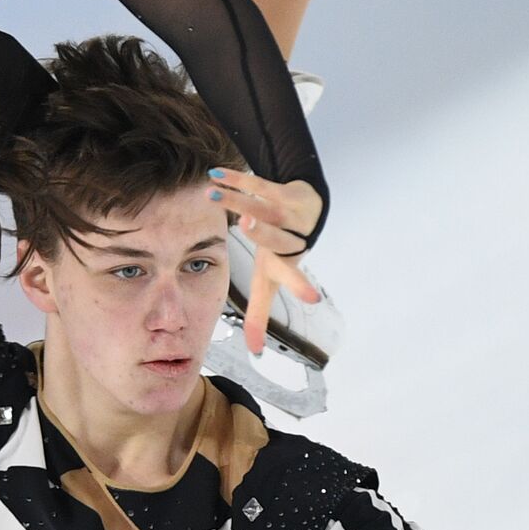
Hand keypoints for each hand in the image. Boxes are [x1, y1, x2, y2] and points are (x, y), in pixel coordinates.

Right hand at [206, 167, 322, 354]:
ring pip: (264, 206)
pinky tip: (214, 176)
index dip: (298, 287)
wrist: (305, 205)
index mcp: (284, 263)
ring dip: (239, 200)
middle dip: (265, 232)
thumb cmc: (280, 251)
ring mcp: (286, 214)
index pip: (290, 278)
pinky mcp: (281, 191)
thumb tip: (254, 353)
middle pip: (279, 237)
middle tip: (249, 225)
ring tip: (214, 195)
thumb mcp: (268, 281)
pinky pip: (256, 184)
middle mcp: (289, 238)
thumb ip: (259, 315)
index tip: (314, 298)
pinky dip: (234, 179)